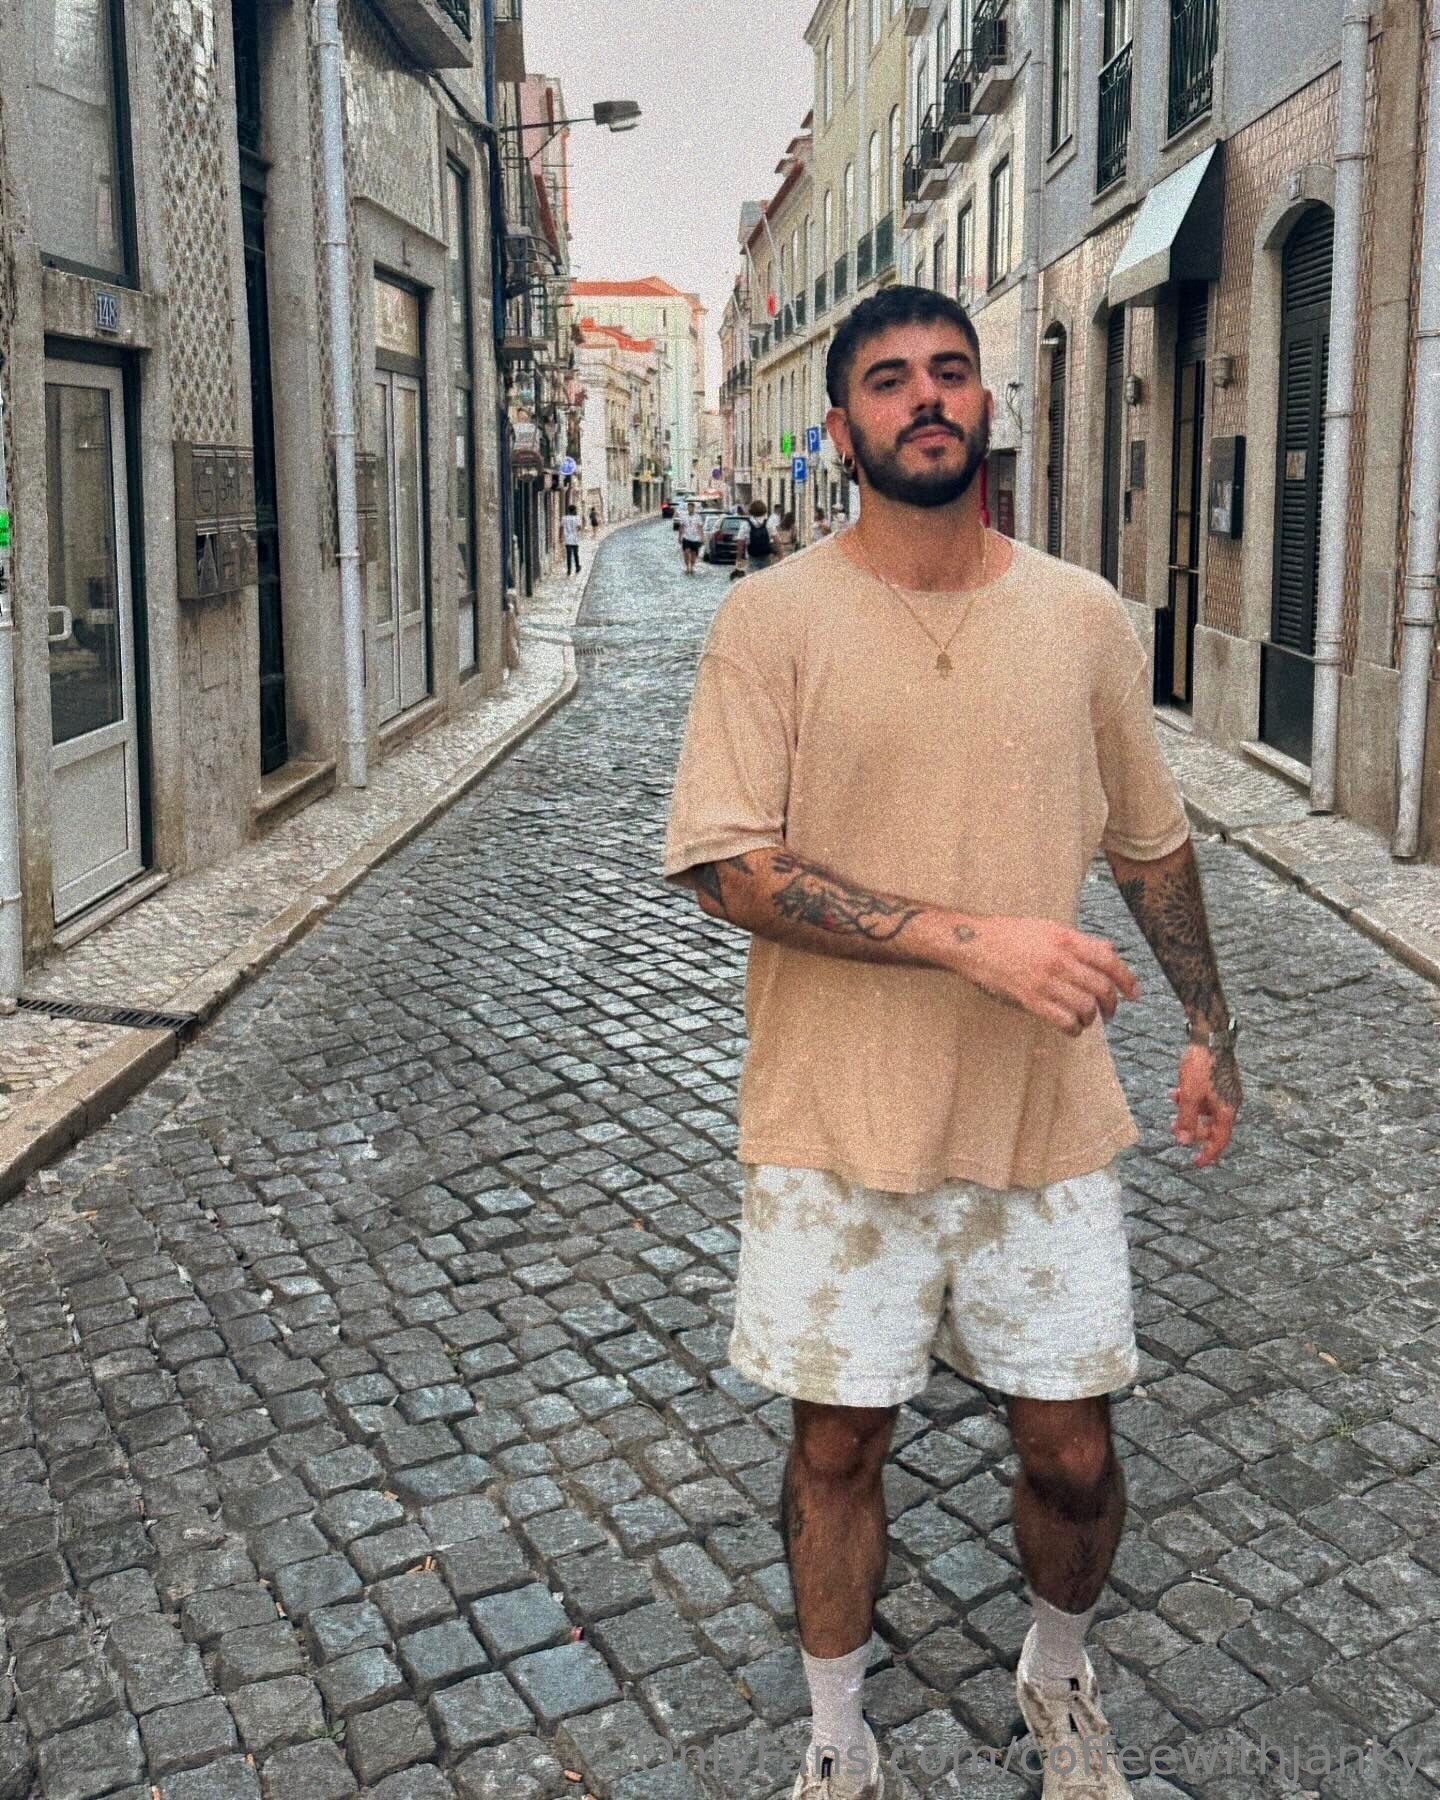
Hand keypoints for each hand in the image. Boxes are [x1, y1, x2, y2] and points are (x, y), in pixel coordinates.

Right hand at [955, 917, 1140, 1036]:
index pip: (1109, 960)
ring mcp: (1045, 981)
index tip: (1134, 993)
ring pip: (1086, 1008)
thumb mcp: (1048, 928)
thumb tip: (1109, 950)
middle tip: (1110, 1012)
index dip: (1127, 979)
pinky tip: (1072, 1028)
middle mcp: (1059, 960)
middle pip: (1101, 988)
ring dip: (1092, 1019)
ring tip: (1087, 1019)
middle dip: (1111, 1005)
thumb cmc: (1010, 935)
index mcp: (1066, 939)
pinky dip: (1074, 1029)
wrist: (973, 943)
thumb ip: (1080, 941)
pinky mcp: (1030, 1000)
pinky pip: (1064, 1021)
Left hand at [1171, 1043, 1239, 1167]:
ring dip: (1189, 1110)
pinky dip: (1192, 1097)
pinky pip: (1206, 1096)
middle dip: (1192, 1129)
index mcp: (1227, 1109)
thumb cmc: (1201, 1065)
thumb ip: (1186, 1119)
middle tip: (1173, 1129)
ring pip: (1206, 1109)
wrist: (1210, 1035)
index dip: (1208, 1153)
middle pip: (1212, 1125)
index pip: (1220, 1140)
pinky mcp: (1220, 1079)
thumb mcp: (1189, 1095)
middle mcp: (1230, 1102)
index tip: (1196, 1163)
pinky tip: (1176, 1091)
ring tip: (1172, 1105)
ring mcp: (1226, 1090)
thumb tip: (1183, 1141)